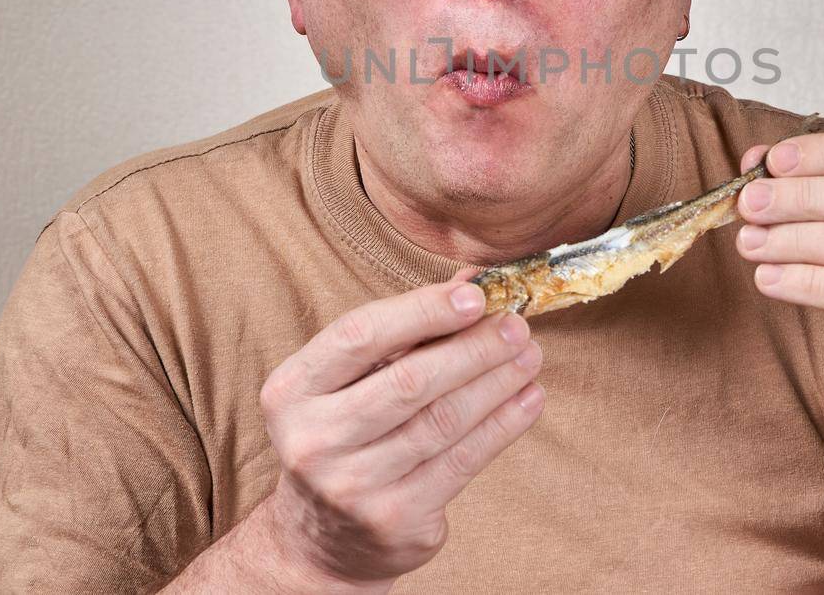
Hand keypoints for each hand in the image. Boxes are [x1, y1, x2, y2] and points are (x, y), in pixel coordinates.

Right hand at [254, 268, 544, 587]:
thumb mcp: (355, 380)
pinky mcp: (394, 519)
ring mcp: (351, 485)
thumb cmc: (346, 434)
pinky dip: (502, 425)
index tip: (476, 296)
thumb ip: (408, 330)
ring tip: (530, 357)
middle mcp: (313, 439)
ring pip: (441, 421)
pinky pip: (461, 461)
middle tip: (517, 326)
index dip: (422, 311)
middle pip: (409, 381)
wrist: (324, 540)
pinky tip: (528, 400)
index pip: (360, 336)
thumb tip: (473, 283)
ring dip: (496, 383)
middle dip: (473, 348)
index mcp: (292, 391)